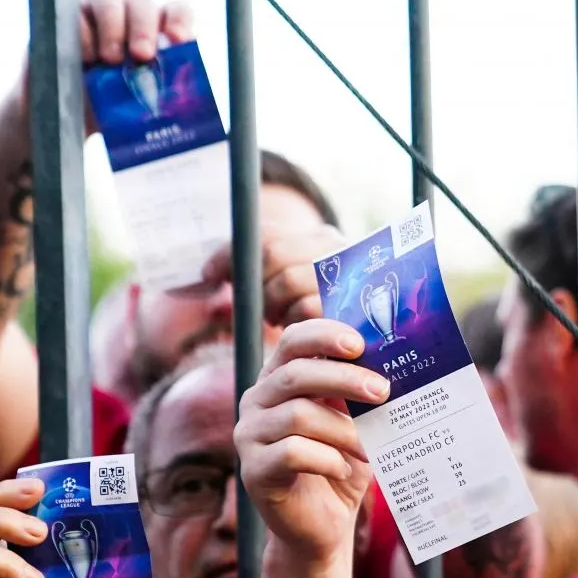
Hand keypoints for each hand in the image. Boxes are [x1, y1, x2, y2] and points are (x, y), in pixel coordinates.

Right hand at [13, 0, 195, 134]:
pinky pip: (76, 14)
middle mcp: (130, 17)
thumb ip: (161, 96)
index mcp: (158, 33)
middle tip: (142, 56)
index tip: (177, 41)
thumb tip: (181, 108)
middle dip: (143, 28)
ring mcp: (98, 14)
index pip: (176, 12)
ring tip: (111, 61)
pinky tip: (87, 59)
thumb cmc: (118, 111)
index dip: (179, 21)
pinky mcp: (69, 19)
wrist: (73, 119)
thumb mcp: (142, 106)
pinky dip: (83, 34)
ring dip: (112, 28)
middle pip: (141, 4)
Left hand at [201, 226, 348, 329]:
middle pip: (273, 253)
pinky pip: (304, 309)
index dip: (230, 254)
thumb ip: (258, 267)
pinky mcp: (349, 308)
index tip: (209, 275)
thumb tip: (207, 274)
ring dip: (272, 304)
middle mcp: (338, 247)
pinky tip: (294, 326)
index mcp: (321, 236)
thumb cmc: (316, 313)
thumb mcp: (290, 284)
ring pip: (287, 280)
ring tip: (278, 317)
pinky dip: (292, 319)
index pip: (265, 233)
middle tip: (258, 305)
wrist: (370, 344)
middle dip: (255, 281)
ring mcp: (345, 273)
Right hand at [235, 319, 384, 565]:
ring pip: (298, 416)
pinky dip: (326, 459)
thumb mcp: (353, 422)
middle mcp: (257, 401)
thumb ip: (358, 393)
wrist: (324, 524)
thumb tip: (391, 364)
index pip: (292, 340)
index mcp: (280, 379)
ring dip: (343, 430)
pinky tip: (342, 469)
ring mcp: (249, 436)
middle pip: (296, 375)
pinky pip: (291, 453)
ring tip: (369, 448)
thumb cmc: (341, 464)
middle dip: (344, 379)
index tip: (359, 343)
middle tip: (383, 392)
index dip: (323, 335)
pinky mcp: (254, 471)